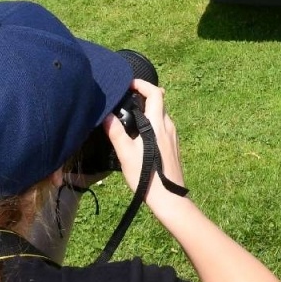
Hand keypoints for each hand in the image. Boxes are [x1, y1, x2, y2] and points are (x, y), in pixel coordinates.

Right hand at [103, 79, 188, 211]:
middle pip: (159, 102)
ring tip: (129, 118)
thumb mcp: (125, 153)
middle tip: (125, 100)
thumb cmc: (146, 175)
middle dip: (143, 97)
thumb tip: (106, 116)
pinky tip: (140, 136)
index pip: (155, 93)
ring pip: (161, 115)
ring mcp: (173, 135)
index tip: (129, 85)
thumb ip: (116, 132)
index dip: (142, 84)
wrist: (168, 197)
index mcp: (158, 123)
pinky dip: (152, 123)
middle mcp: (168, 126)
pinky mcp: (174, 145)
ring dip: (148, 111)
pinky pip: (163, 126)